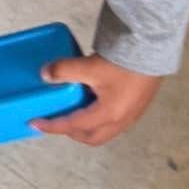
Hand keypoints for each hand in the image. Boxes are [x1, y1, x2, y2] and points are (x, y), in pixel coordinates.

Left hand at [36, 55, 161, 146]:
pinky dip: (98, 116)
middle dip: (71, 132)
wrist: (153, 51)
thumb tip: (44, 74)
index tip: (35, 123)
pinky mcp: (137, 104)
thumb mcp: (89, 67)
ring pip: (104, 129)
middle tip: (56, 121)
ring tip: (73, 111)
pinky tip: (93, 99)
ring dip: (86, 125)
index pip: (73, 126)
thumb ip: (64, 71)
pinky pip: (114, 119)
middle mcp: (121, 120)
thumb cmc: (124, 63)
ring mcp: (132, 114)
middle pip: (91, 137)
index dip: (51, 126)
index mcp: (108, 115)